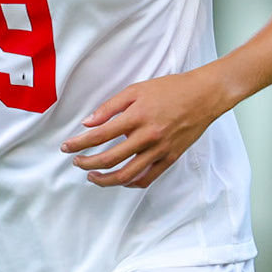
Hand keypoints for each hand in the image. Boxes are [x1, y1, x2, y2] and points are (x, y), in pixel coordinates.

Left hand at [60, 67, 230, 187]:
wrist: (204, 96)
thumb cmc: (170, 89)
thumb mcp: (136, 90)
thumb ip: (110, 107)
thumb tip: (88, 123)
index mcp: (136, 116)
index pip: (99, 135)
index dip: (79, 144)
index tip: (66, 147)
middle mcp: (147, 136)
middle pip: (109, 158)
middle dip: (87, 163)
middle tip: (76, 162)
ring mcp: (160, 150)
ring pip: (127, 174)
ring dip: (105, 179)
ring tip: (92, 177)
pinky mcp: (171, 158)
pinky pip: (147, 178)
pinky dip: (130, 183)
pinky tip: (119, 180)